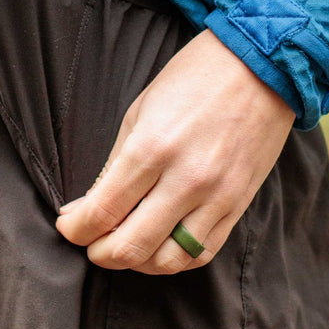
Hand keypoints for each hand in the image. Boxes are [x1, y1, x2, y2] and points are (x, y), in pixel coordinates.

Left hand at [55, 29, 294, 274]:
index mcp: (153, 147)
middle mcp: (185, 179)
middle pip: (130, 246)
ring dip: (137, 262)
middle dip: (99, 252)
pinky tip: (160, 245)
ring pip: (167, 260)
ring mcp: (217, 196)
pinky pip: (203, 253)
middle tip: (90, 242)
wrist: (260, 66)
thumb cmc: (194, 78)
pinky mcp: (239, 204)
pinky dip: (175, 259)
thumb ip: (114, 164)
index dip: (76, 229)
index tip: (68, 225)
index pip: (102, 211)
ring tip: (125, 245)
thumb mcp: (141, 109)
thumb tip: (85, 207)